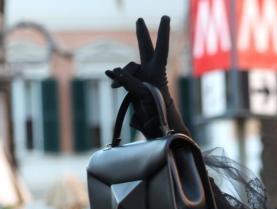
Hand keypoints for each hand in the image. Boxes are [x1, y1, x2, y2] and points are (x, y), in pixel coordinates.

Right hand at [105, 16, 188, 137]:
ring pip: (127, 68)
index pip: (161, 48)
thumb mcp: (144, 95)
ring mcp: (141, 77)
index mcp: (158, 71)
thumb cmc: (156, 110)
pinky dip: (116, 79)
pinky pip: (121, 78)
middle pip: (144, 48)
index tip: (166, 17)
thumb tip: (115, 72)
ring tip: (115, 85)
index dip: (162, 33)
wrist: (156, 124)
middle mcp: (150, 71)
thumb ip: (130, 82)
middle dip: (141, 34)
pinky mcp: (133, 84)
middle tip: (139, 19)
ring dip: (122, 76)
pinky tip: (111, 80)